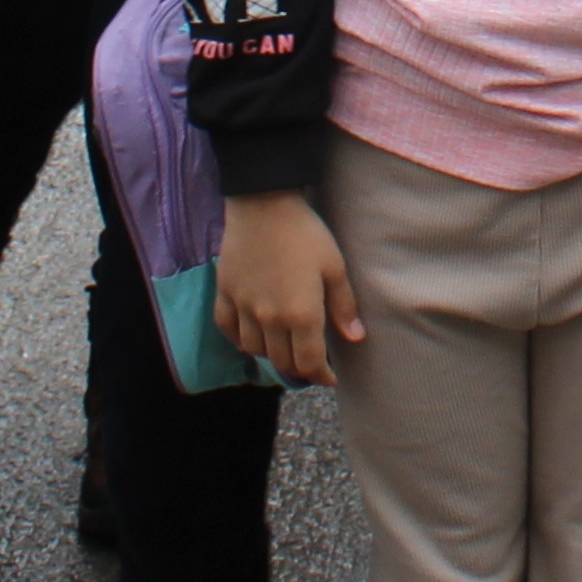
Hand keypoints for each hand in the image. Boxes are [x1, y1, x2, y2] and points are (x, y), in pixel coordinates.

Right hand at [215, 190, 362, 388]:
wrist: (264, 203)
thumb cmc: (306, 233)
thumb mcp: (334, 266)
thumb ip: (343, 306)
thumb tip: (355, 338)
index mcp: (301, 315)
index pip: (310, 362)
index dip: (321, 376)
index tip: (330, 378)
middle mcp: (270, 319)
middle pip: (282, 361)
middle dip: (299, 368)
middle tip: (310, 362)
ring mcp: (244, 307)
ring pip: (254, 350)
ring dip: (270, 354)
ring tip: (283, 346)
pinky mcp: (225, 293)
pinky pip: (228, 329)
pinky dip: (240, 338)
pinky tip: (252, 334)